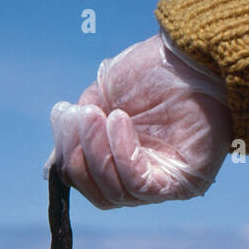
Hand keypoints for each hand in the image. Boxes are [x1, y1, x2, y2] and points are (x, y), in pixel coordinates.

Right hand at [43, 31, 232, 208]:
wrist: (196, 54)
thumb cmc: (153, 72)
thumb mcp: (101, 99)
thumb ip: (78, 133)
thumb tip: (52, 169)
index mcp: (120, 163)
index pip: (86, 181)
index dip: (69, 155)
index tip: (64, 114)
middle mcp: (141, 180)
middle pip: (99, 194)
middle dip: (80, 155)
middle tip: (80, 115)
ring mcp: (161, 184)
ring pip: (116, 193)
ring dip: (98, 152)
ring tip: (99, 114)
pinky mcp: (181, 183)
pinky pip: (140, 185)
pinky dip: (122, 154)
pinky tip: (119, 120)